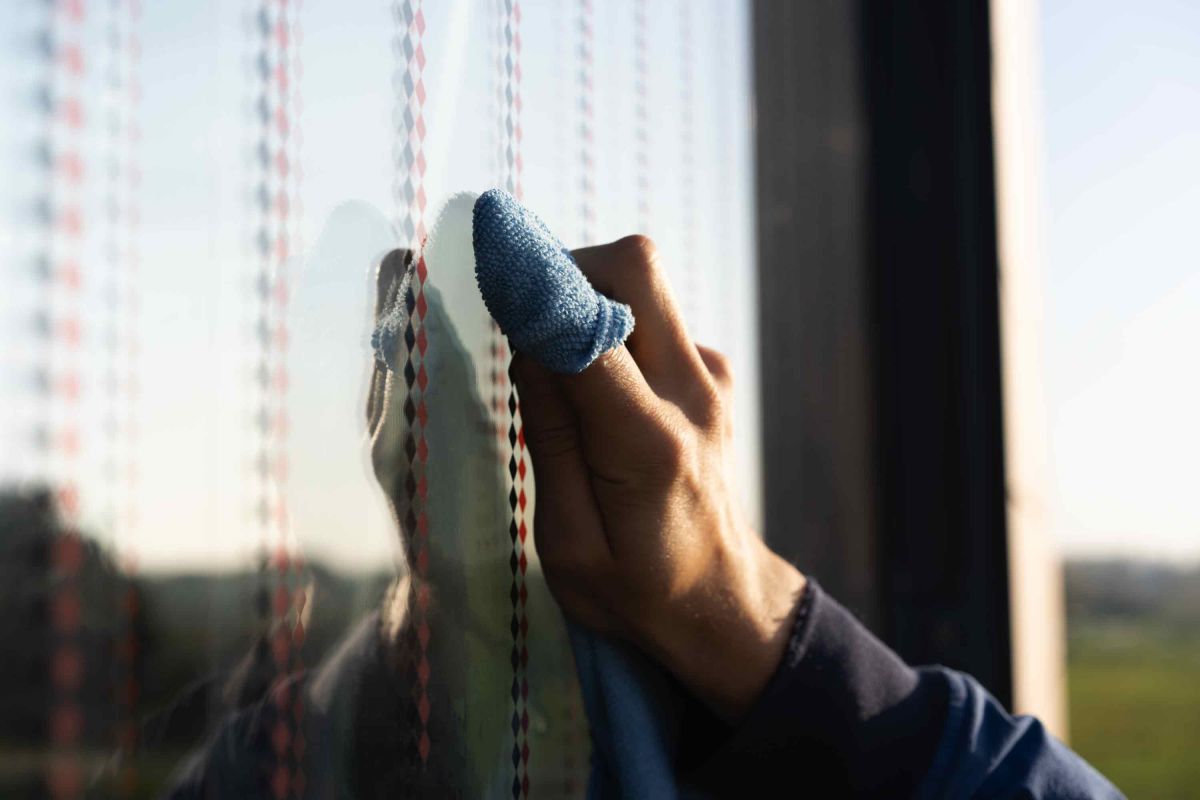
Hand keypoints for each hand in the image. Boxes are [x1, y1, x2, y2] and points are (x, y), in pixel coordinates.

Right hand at [511, 235, 804, 721]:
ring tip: (562, 373)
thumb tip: (527, 345)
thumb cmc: (635, 590)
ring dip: (588, 301)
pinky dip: (611, 330)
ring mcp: (711, 377)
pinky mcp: (712, 372)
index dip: (536, 286)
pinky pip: (651, 317)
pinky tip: (599, 394)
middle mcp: (692, 394)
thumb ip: (550, 441)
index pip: (588, 333)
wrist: (723, 602)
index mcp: (648, 447)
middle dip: (567, 268)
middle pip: (634, 267)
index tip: (491, 253)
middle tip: (526, 316)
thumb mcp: (568, 543)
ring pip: (643, 283)